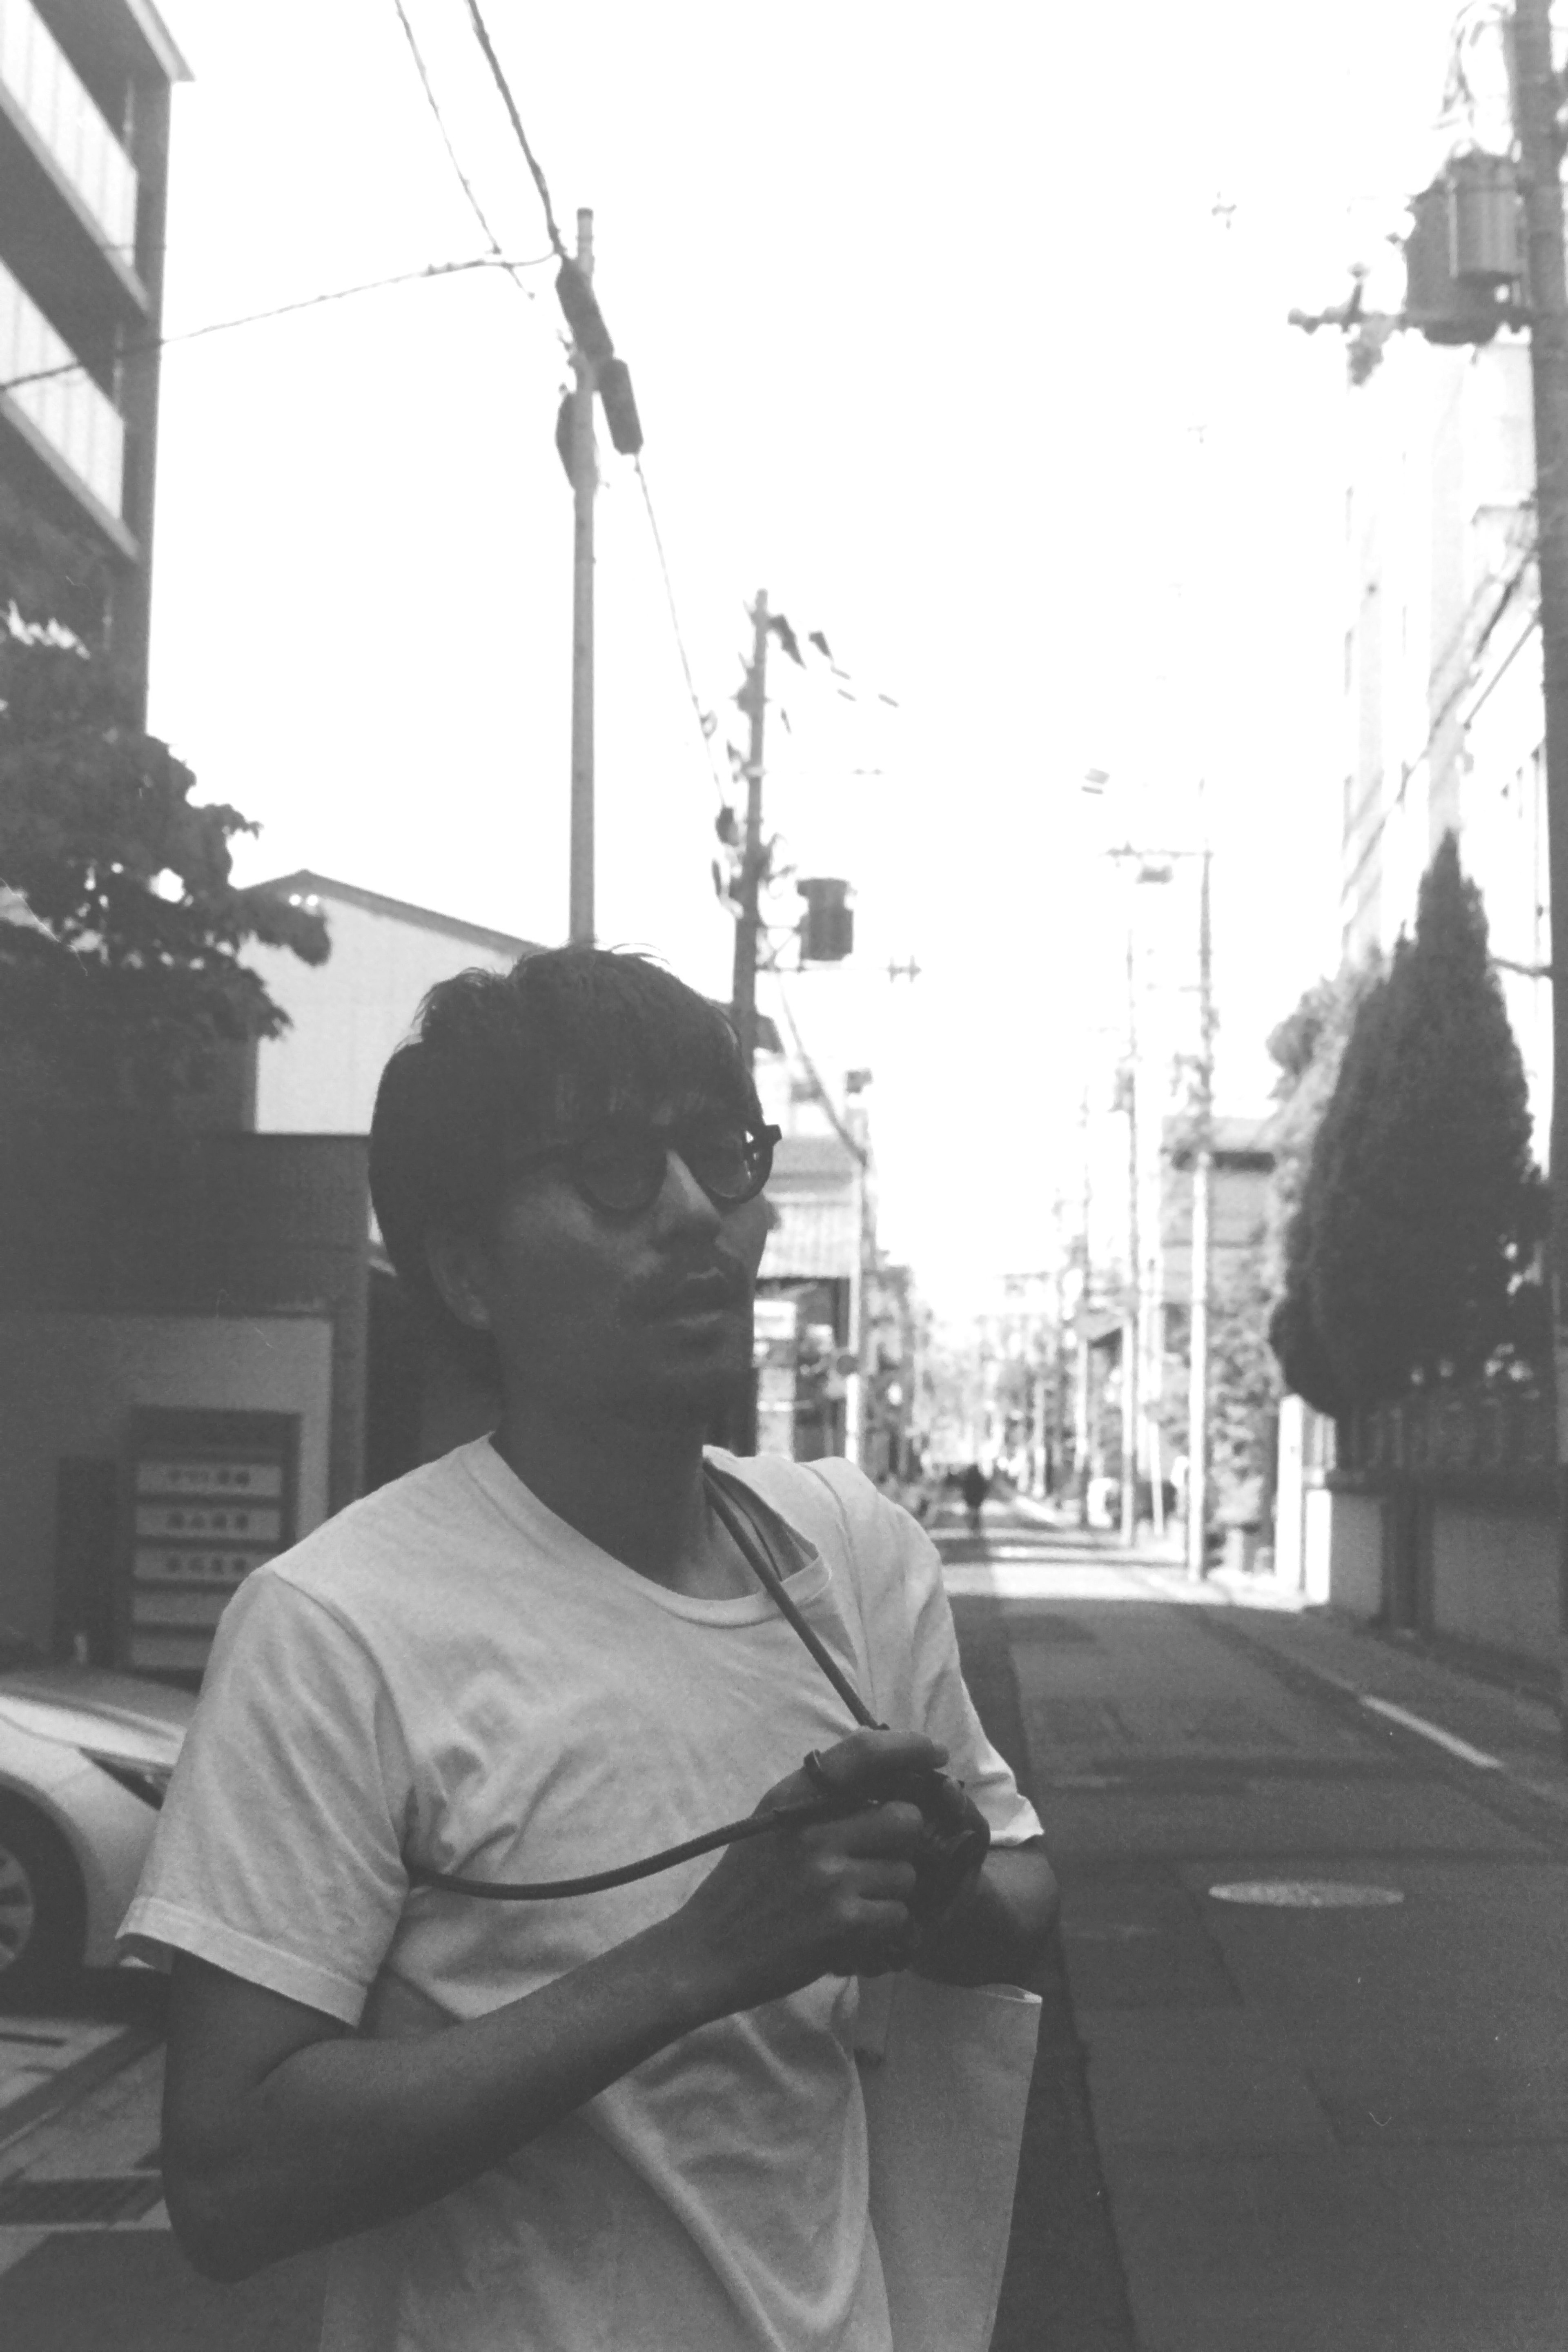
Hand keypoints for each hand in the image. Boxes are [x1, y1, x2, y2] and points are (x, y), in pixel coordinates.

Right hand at [670, 1729, 949, 2008]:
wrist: (707, 1953)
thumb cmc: (745, 1887)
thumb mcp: (771, 1824)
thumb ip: (820, 1798)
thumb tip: (884, 1772)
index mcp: (793, 1798)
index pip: (865, 1753)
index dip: (910, 1746)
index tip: (936, 1753)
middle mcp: (812, 1829)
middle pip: (905, 1820)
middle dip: (902, 1844)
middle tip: (877, 1863)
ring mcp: (828, 1877)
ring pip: (905, 1874)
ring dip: (890, 1893)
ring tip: (852, 1905)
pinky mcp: (842, 1923)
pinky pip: (897, 1916)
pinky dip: (882, 1930)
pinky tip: (851, 1934)